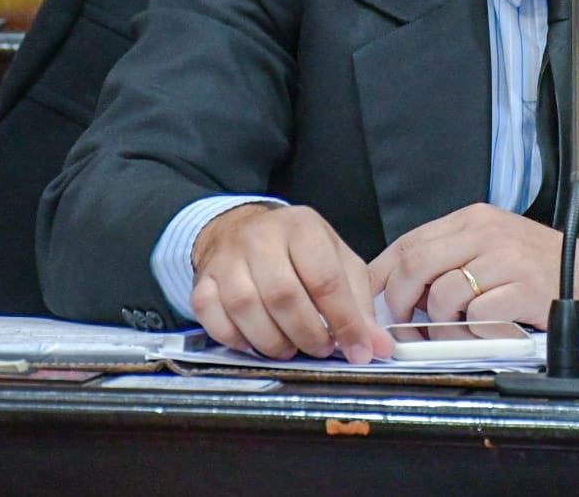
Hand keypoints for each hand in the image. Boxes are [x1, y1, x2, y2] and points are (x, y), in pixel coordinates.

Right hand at [190, 203, 393, 361]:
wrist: (240, 229)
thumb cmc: (297, 249)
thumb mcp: (336, 259)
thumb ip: (359, 301)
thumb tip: (377, 346)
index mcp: (302, 227)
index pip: (326, 279)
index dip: (345, 321)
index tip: (358, 350)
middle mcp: (261, 238)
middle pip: (284, 295)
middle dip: (308, 334)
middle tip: (320, 348)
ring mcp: (227, 259)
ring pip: (246, 308)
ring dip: (273, 341)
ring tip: (290, 348)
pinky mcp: (201, 281)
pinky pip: (214, 318)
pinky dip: (237, 340)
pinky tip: (256, 342)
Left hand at [368, 203, 578, 331]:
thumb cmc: (542, 267)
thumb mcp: (493, 246)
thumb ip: (451, 257)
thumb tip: (396, 288)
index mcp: (473, 219)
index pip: (408, 242)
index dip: (382, 277)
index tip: (374, 303)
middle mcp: (485, 231)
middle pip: (416, 265)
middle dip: (400, 304)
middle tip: (405, 328)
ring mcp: (504, 258)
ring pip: (442, 295)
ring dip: (439, 326)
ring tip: (455, 333)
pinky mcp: (522, 287)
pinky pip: (476, 316)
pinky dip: (475, 332)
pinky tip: (489, 330)